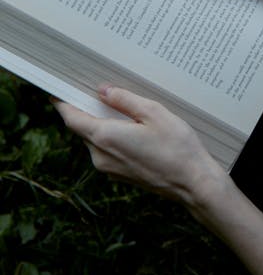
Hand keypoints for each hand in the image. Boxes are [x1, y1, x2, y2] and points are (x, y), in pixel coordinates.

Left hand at [52, 86, 226, 216]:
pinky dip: (112, 138)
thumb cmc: (178, 147)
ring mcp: (109, 169)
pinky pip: (108, 151)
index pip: (71, 118)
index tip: (57, 91)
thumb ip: (125, 100)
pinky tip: (132, 130)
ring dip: (102, 124)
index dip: (62, 103)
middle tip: (97, 92)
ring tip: (121, 109)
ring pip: (96, 141)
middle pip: (83, 129)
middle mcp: (101, 156)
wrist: (194, 183)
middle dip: (86, 110)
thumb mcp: (154, 113)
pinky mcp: (121, 176)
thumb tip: (103, 91)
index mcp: (105, 137)